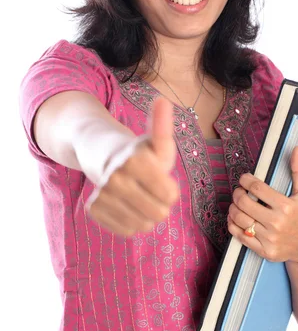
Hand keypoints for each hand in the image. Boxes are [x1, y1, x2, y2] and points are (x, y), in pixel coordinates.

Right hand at [86, 96, 178, 236]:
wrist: (103, 156)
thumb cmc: (140, 152)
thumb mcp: (156, 141)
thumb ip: (163, 126)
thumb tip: (163, 100)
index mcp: (134, 161)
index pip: (170, 196)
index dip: (171, 191)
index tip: (162, 179)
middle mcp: (115, 179)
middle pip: (159, 214)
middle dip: (161, 205)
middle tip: (152, 191)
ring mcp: (102, 195)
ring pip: (143, 225)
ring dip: (147, 215)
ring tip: (141, 198)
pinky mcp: (94, 210)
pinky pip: (126, 230)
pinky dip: (131, 222)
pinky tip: (128, 206)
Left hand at [227, 146, 297, 263]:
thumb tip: (296, 149)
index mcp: (286, 206)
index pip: (256, 188)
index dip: (245, 180)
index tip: (244, 179)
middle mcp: (277, 223)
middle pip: (244, 203)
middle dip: (237, 194)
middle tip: (238, 191)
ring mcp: (270, 238)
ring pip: (239, 219)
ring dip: (233, 208)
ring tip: (236, 204)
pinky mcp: (264, 250)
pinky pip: (240, 236)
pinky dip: (233, 225)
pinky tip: (235, 218)